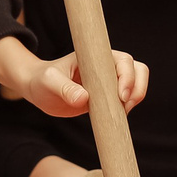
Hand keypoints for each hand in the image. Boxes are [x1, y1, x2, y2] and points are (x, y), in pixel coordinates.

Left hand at [21, 49, 148, 118]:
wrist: (38, 89)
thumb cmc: (42, 80)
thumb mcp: (49, 82)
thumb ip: (64, 88)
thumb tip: (83, 99)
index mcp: (96, 56)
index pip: (124, 60)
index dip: (128, 77)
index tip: (120, 96)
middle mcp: (106, 67)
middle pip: (138, 70)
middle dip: (137, 88)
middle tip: (124, 106)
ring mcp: (108, 82)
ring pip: (136, 86)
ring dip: (135, 99)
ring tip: (121, 114)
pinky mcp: (107, 97)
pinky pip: (125, 102)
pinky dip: (126, 110)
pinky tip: (115, 119)